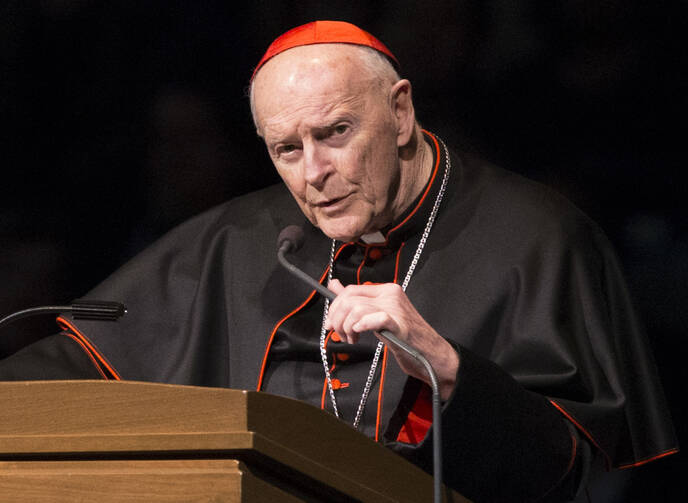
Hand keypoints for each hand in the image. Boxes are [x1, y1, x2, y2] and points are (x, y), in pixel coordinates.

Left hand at [324, 279, 458, 399]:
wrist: (430, 354)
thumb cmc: (404, 337)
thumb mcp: (376, 315)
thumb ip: (357, 300)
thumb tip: (334, 285)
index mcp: (386, 290)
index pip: (350, 290)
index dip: (335, 307)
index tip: (330, 323)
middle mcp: (391, 295)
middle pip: (350, 298)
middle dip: (337, 318)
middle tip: (339, 333)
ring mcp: (396, 309)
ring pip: (357, 309)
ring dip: (347, 327)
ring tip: (352, 338)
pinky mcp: (399, 325)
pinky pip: (375, 318)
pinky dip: (362, 325)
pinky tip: (361, 334)